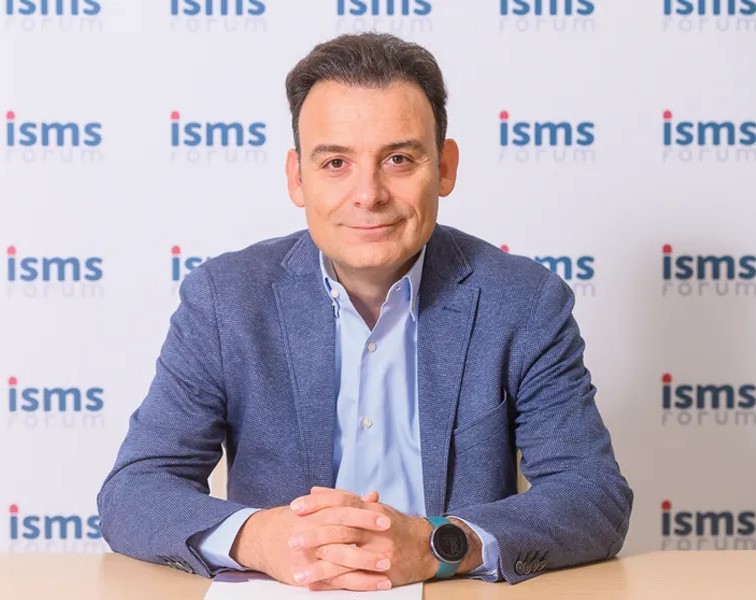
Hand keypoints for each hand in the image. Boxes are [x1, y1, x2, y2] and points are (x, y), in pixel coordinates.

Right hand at [230, 488, 393, 590]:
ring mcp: (306, 556)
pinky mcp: (304, 575)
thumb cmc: (294, 519)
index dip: (364, 517)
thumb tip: (373, 497)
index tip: (386, 520)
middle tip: (390, 548)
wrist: (260, 538)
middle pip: (342, 537)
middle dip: (367, 544)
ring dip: (364, 568)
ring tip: (386, 570)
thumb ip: (346, 502)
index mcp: (315, 514)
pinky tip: (371, 584)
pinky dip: (354, 583)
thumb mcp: (317, 506)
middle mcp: (310, 534)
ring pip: (339, 562)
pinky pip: (332, 581)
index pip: (343, 512)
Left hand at [299, 498, 437, 591]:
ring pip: (345, 557)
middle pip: (340, 528)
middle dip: (314, 535)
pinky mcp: (381, 571)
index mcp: (369, 509)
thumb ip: (343, 499)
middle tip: (292, 540)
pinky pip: (353, 578)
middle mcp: (373, 528)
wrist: (426, 547)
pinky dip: (332, 582)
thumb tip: (316, 490)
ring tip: (298, 572)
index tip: (295, 507)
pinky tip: (315, 585)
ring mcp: (378, 550)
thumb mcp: (371, 508)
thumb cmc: (395, 526)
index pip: (340, 501)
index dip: (317, 503)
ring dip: (319, 566)